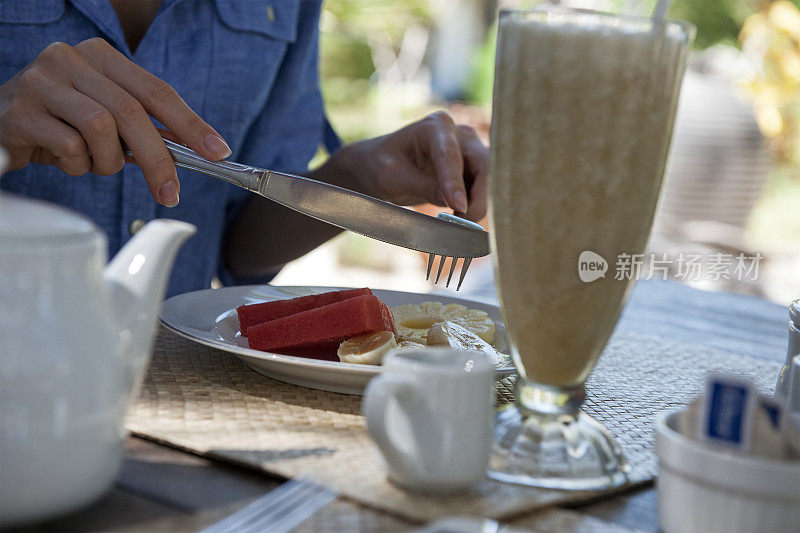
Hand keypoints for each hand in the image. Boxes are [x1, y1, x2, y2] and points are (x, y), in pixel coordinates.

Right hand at [0, 38, 229, 205]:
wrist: (1, 127)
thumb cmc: (63, 124)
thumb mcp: (106, 118)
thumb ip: (144, 127)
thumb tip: (197, 152)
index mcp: (100, 56)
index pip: (157, 90)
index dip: (191, 123)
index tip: (218, 152)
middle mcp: (69, 58)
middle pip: (131, 112)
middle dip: (158, 159)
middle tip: (170, 192)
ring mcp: (40, 81)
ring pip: (101, 129)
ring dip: (107, 162)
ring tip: (95, 165)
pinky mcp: (18, 111)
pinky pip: (68, 146)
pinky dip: (77, 165)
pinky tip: (67, 161)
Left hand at [329, 111, 487, 221]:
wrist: (379, 167)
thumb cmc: (380, 166)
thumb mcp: (393, 178)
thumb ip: (424, 187)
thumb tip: (457, 203)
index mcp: (436, 126)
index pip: (451, 155)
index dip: (456, 183)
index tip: (459, 207)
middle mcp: (459, 134)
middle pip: (483, 165)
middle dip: (479, 196)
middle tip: (464, 224)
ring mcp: (470, 151)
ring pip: (489, 180)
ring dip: (479, 204)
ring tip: (458, 225)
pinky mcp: (472, 170)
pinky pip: (483, 190)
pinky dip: (476, 207)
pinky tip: (461, 221)